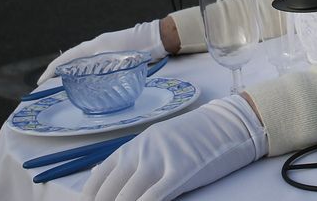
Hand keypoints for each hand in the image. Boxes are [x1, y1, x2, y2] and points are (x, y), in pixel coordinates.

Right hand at [38, 21, 164, 83]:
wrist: (156, 37)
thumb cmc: (139, 47)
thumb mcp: (119, 60)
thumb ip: (103, 68)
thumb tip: (86, 80)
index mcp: (93, 47)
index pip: (66, 59)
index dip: (52, 71)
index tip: (40, 82)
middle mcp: (95, 47)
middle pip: (70, 59)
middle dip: (57, 71)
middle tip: (46, 86)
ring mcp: (103, 49)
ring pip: (80, 61)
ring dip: (70, 71)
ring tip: (60, 85)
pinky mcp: (111, 53)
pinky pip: (91, 62)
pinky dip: (83, 70)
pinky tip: (84, 81)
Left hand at [82, 95, 265, 200]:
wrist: (228, 123)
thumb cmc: (193, 136)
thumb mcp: (154, 141)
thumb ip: (129, 157)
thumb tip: (98, 172)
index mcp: (132, 146)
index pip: (97, 179)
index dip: (88, 199)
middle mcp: (141, 152)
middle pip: (108, 191)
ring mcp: (160, 161)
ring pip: (127, 196)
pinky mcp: (181, 171)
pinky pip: (154, 196)